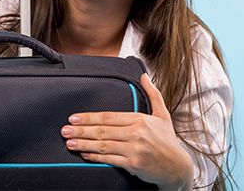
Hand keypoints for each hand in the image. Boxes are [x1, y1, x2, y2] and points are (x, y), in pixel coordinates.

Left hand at [61, 73, 193, 189]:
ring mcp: (135, 150)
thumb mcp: (163, 115)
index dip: (89, 117)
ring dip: (84, 144)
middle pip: (103, 131)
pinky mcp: (134, 165)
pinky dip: (95, 157)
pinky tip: (84, 154)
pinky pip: (110, 160)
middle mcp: (136, 133)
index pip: (108, 117)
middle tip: (65, 130)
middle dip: (81, 130)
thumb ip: (153, 94)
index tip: (74, 117)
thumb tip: (144, 74)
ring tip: (70, 142)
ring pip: (104, 145)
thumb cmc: (168, 141)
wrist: (179, 168)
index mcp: (139, 119)